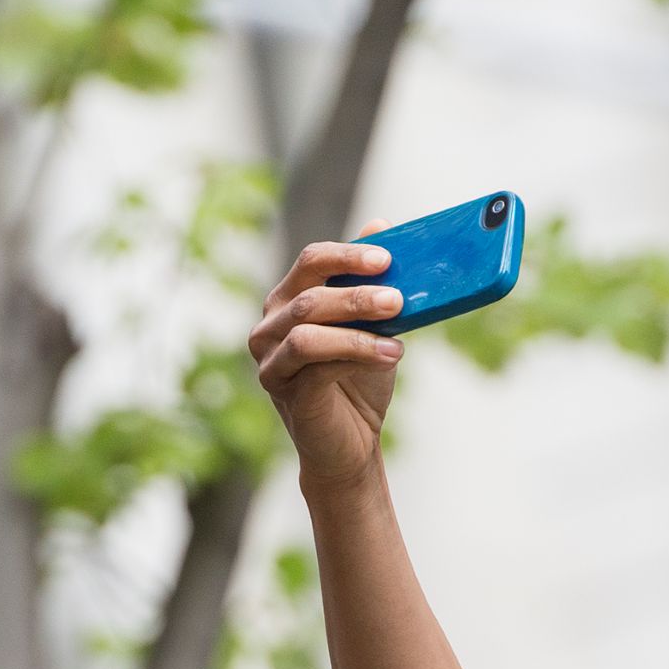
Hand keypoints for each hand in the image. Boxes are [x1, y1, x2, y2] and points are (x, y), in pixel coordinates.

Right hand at [249, 240, 407, 493]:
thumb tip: (381, 224)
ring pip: (308, 329)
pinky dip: (357, 356)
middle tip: (399, 299)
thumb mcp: (372, 326)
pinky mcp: (282, 391)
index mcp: (288, 300)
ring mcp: (270, 360)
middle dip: (357, 294)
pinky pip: (316, 365)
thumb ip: (371, 282)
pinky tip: (389, 356)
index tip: (386, 257)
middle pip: (309, 296)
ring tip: (399, 335)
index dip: (347, 255)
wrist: (352, 443)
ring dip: (357, 328)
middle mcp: (269, 327)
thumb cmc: (359, 380)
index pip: (311, 261)